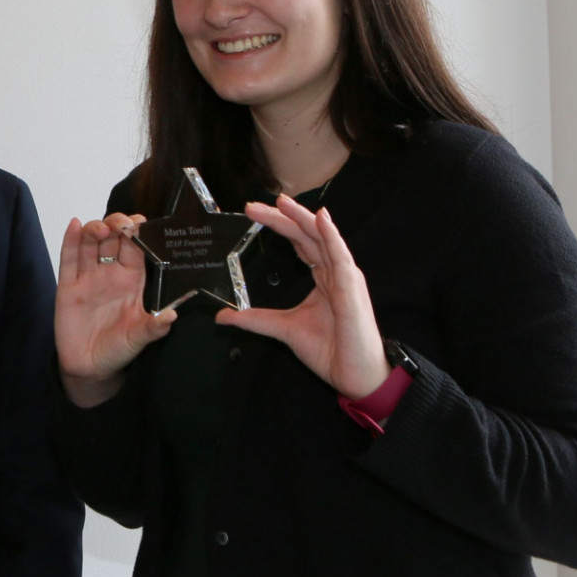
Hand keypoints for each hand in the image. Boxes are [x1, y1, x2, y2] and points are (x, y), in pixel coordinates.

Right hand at [56, 214, 176, 406]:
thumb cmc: (117, 350)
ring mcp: (88, 278)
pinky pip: (69, 259)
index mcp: (132, 281)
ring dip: (95, 229)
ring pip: (91, 243)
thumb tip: (172, 317)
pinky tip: (74, 225)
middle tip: (122, 223)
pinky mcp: (68, 286)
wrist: (89, 367)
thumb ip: (154, 328)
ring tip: (101, 229)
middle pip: (113, 239)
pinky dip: (71, 240)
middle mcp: (110, 274)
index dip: (138, 234)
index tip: (140, 224)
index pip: (136, 249)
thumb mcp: (139, 339)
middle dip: (118, 224)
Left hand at [216, 196, 390, 398]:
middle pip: (306, 235)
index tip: (252, 213)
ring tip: (282, 202)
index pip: (298, 243)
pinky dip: (331, 236)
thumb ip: (255, 319)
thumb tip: (224, 317)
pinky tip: (320, 219)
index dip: (278, 226)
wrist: (353, 374)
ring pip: (323, 238)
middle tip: (253, 204)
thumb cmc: (329, 350)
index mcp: (323, 278)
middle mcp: (335, 272)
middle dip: (281, 217)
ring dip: (302, 218)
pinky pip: (341, 256)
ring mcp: (345, 277)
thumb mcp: (283, 328)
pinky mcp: (352, 288)